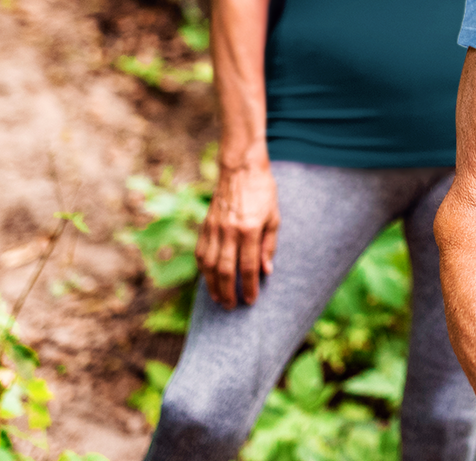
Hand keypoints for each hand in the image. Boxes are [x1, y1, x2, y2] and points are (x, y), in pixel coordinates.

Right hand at [195, 162, 279, 308]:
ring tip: (219, 299)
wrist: (241, 168)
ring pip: (210, 265)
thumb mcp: (274, 216)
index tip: (251, 300)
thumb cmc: (262, 191)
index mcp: (250, 229)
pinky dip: (203, 270)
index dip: (250, 287)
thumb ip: (269, 245)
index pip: (248, 267)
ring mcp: (215, 228)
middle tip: (232, 307)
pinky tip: (208, 279)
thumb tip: (266, 271)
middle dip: (229, 292)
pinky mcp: (205, 225)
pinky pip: (201, 253)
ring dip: (213, 286)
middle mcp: (230, 231)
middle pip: (226, 271)